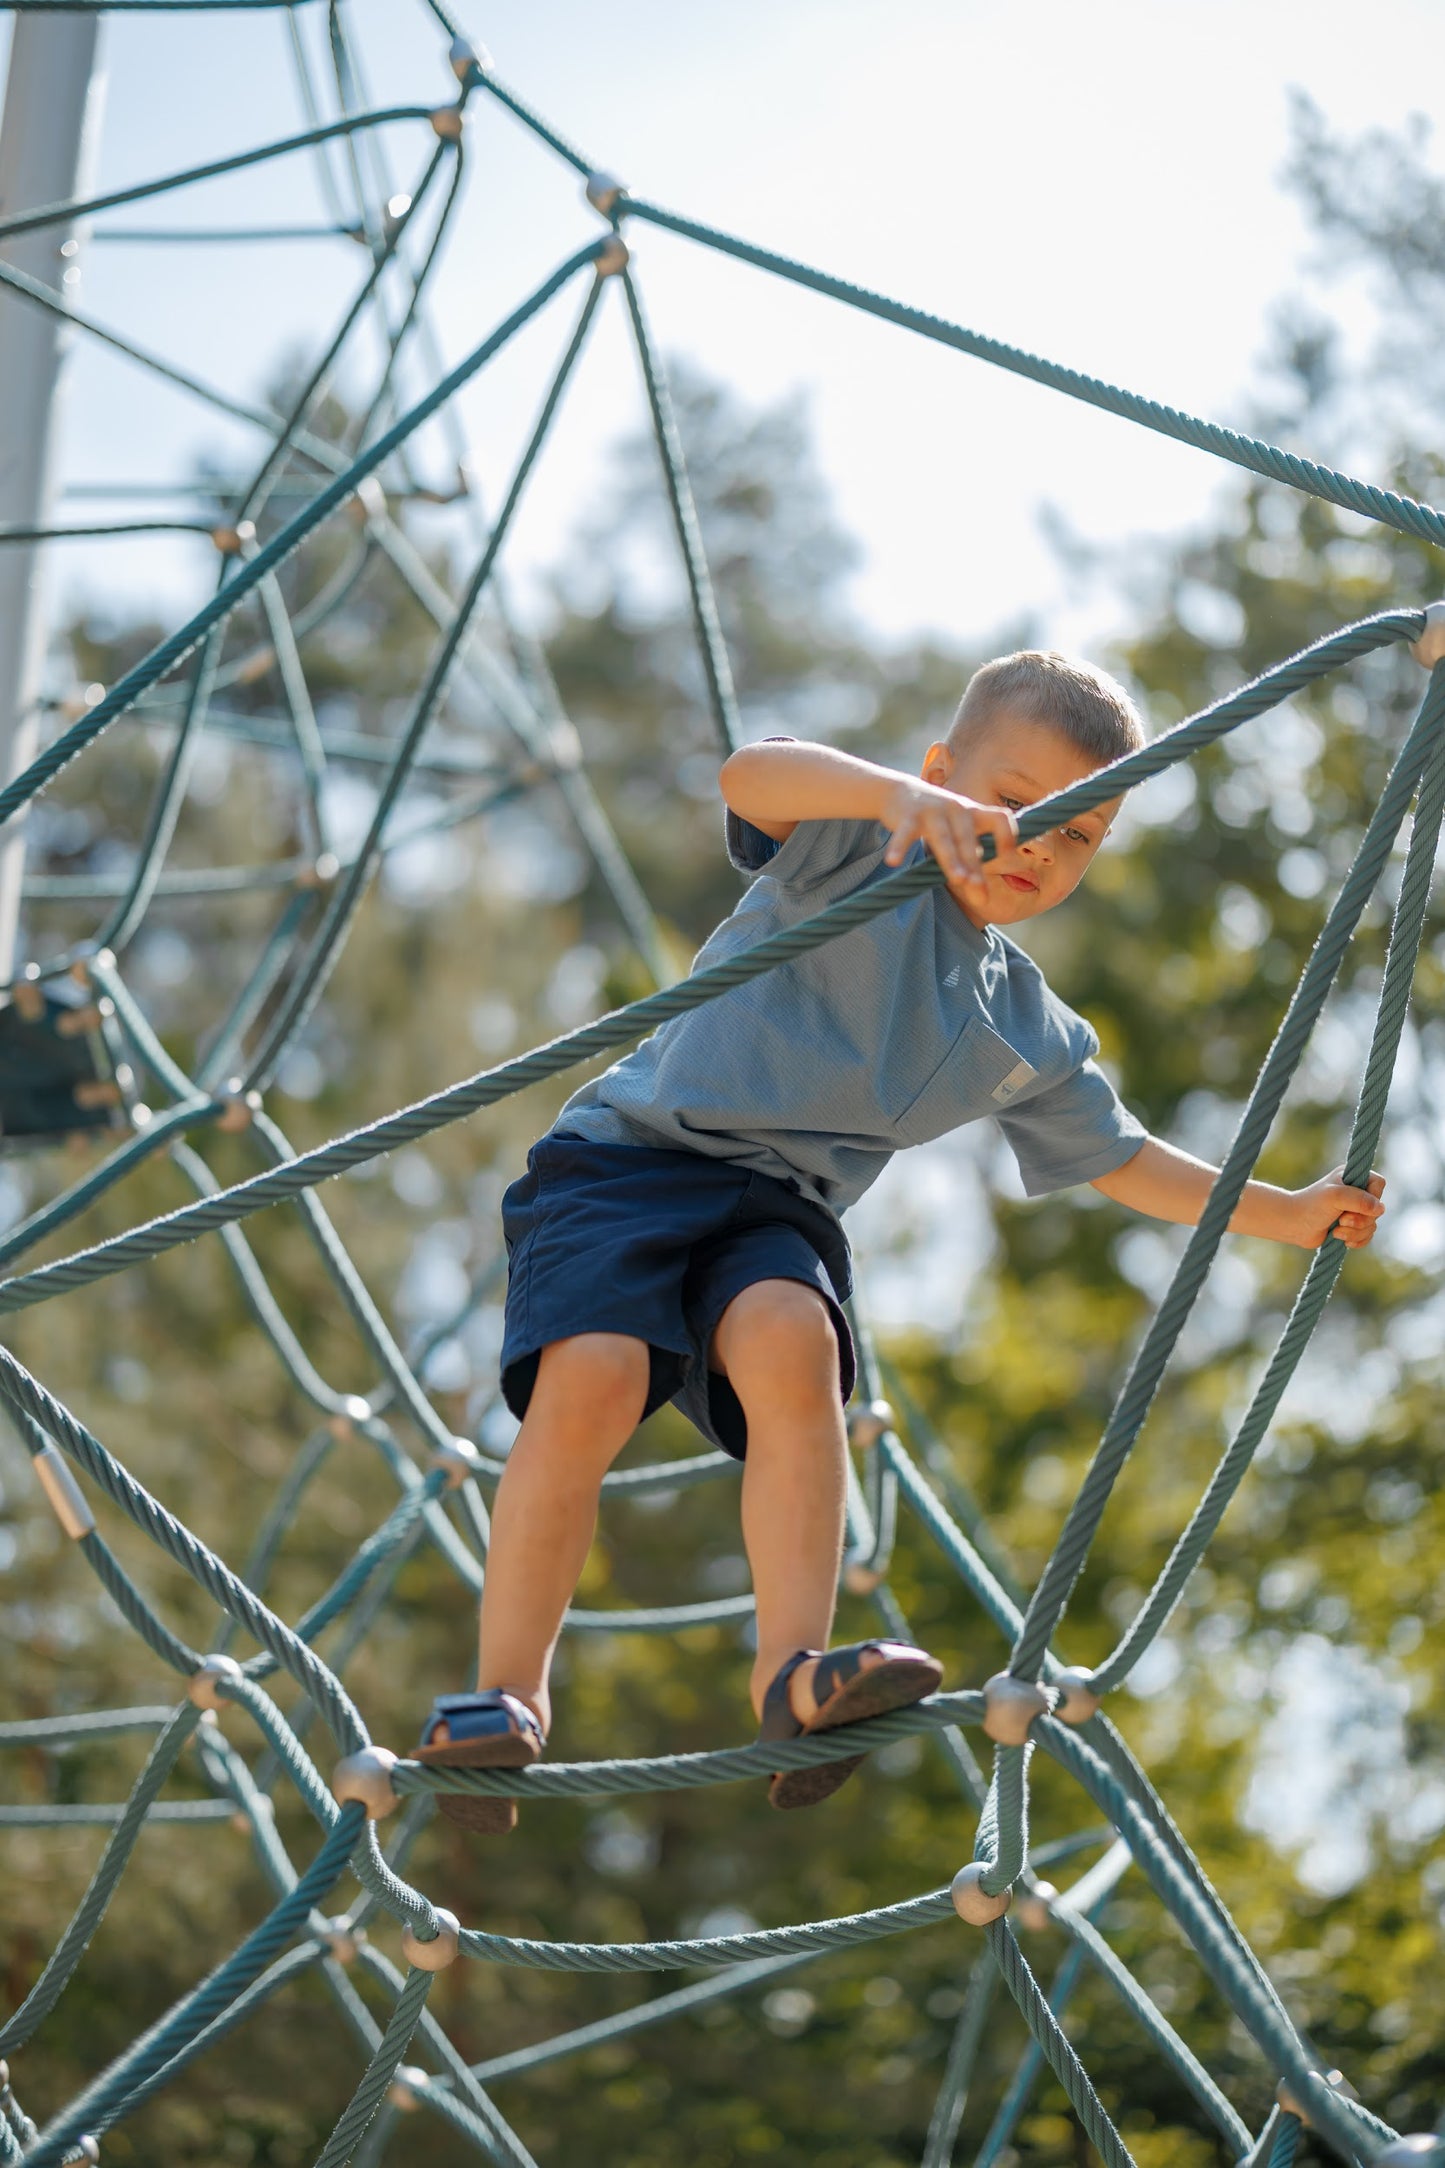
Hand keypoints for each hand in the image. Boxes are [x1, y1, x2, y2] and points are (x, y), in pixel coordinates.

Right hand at [881, 777, 1016, 897]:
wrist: (900, 792)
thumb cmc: (937, 820)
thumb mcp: (958, 830)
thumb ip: (970, 859)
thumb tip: (984, 899)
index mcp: (973, 813)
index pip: (999, 818)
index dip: (1007, 835)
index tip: (1009, 856)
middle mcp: (957, 810)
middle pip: (968, 841)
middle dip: (975, 867)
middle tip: (980, 895)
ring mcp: (933, 812)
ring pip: (943, 839)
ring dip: (952, 860)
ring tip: (957, 880)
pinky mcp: (908, 816)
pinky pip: (905, 834)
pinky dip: (899, 847)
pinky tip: (893, 862)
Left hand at [1288, 1166, 1385, 1249]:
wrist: (1294, 1224)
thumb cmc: (1311, 1205)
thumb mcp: (1335, 1197)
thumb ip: (1359, 1200)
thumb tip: (1380, 1209)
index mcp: (1352, 1176)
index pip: (1378, 1183)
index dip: (1372, 1198)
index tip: (1355, 1206)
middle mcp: (1356, 1192)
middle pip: (1377, 1209)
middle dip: (1360, 1220)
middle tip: (1341, 1221)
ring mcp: (1354, 1210)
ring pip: (1372, 1225)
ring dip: (1355, 1232)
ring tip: (1336, 1231)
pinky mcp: (1351, 1226)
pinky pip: (1367, 1236)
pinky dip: (1357, 1241)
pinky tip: (1342, 1240)